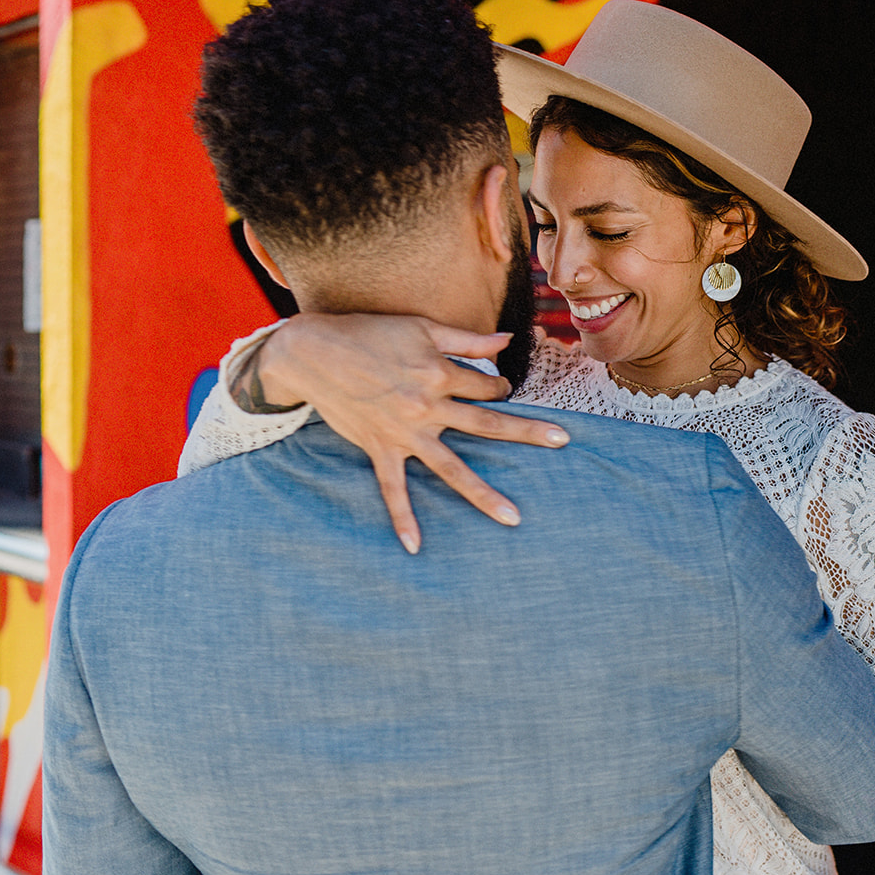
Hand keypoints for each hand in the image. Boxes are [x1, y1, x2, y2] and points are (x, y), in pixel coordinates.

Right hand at [256, 313, 568, 549]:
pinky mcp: (380, 448)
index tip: (498, 388)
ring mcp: (405, 432)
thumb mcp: (420, 326)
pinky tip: (416, 547)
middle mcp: (428, 406)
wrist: (311, 351)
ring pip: (453, 469)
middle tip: (564, 440)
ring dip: (484, 495)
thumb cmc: (367, 332)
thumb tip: (506, 340)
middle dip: (528, 432)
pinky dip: (403, 519)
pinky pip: (394, 490)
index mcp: (440, 373)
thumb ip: (466, 339)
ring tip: (514, 518)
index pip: (487, 387)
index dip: (499, 386)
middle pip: (489, 424)